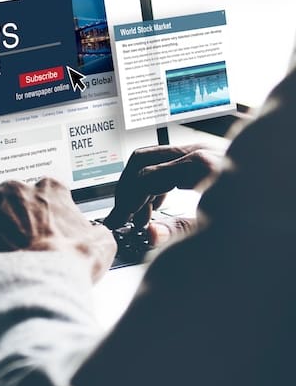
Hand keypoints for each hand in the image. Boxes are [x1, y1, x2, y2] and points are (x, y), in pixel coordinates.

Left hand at [0, 179, 115, 281]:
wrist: (37, 281)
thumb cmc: (68, 261)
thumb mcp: (102, 243)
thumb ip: (96, 231)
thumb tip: (96, 235)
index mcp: (51, 188)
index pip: (48, 191)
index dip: (48, 211)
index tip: (47, 225)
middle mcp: (19, 189)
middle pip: (15, 198)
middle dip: (17, 215)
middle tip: (23, 239)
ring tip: (2, 249)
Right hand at [104, 144, 221, 229]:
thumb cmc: (265, 213)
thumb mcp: (221, 227)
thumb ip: (183, 230)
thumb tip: (151, 234)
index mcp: (200, 165)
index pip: (144, 176)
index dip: (128, 200)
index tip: (120, 220)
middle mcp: (197, 152)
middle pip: (142, 160)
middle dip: (127, 189)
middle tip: (122, 215)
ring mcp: (200, 151)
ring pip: (151, 159)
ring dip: (138, 185)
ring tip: (139, 216)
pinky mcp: (204, 157)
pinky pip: (167, 163)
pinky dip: (154, 181)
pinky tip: (156, 205)